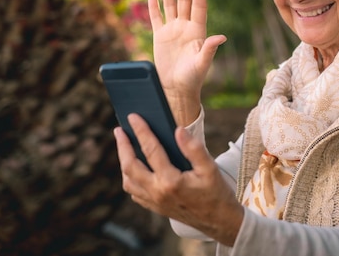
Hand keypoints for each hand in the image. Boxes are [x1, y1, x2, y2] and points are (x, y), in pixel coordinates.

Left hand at [114, 115, 243, 245]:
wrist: (219, 221)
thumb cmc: (216, 192)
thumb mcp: (210, 168)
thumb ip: (193, 148)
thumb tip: (177, 130)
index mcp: (171, 181)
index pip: (151, 150)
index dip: (141, 131)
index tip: (133, 117)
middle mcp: (158, 193)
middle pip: (130, 166)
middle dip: (123, 146)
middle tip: (119, 130)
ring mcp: (154, 202)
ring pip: (128, 181)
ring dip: (124, 162)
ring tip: (125, 146)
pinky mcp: (155, 208)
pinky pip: (135, 193)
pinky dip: (130, 178)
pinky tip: (134, 168)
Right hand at [148, 0, 226, 125]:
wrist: (177, 88)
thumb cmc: (193, 78)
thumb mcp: (202, 63)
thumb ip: (209, 49)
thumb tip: (221, 37)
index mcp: (198, 31)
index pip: (199, 7)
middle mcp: (186, 27)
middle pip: (184, 2)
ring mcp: (172, 30)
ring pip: (170, 6)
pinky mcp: (160, 36)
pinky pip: (156, 18)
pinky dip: (154, 7)